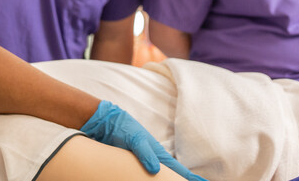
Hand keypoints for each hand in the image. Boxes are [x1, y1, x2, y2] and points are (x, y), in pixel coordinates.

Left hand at [80, 100, 207, 180]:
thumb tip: (155, 170)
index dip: (192, 178)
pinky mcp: (133, 165)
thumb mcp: (134, 139)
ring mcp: (145, 162)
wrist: (107, 122)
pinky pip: (145, 176)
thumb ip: (144, 153)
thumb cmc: (122, 128)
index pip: (179, 170)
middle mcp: (154, 159)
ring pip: (160, 177)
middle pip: (173, 175)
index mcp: (158, 154)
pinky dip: (153, 180)